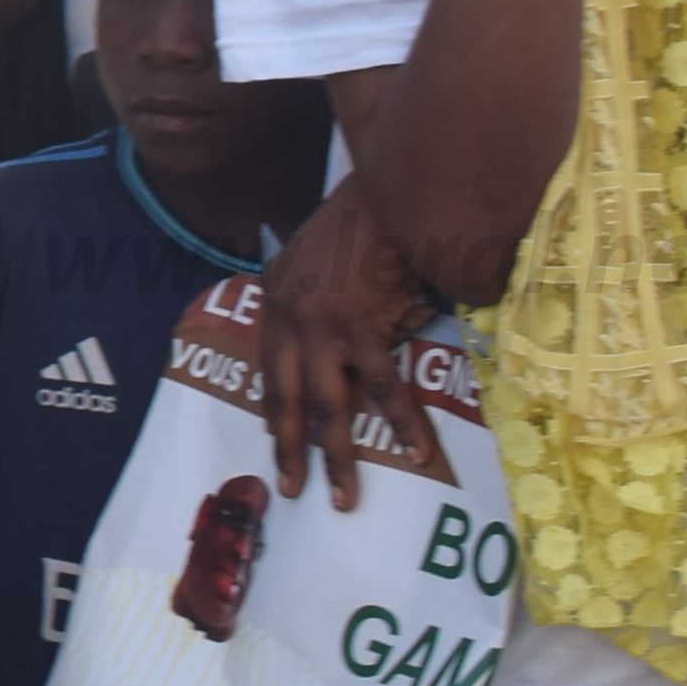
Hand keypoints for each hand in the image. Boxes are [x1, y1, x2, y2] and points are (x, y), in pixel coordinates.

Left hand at [257, 182, 418, 515]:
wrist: (389, 188)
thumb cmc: (364, 222)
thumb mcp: (315, 257)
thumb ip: (314, 298)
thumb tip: (335, 342)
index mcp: (276, 301)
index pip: (269, 372)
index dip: (276, 413)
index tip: (277, 447)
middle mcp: (289, 317)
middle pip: (287, 399)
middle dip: (291, 451)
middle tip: (294, 491)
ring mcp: (321, 325)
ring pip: (329, 406)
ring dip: (340, 456)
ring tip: (347, 498)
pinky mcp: (359, 326)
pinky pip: (383, 387)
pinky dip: (402, 422)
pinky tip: (417, 451)